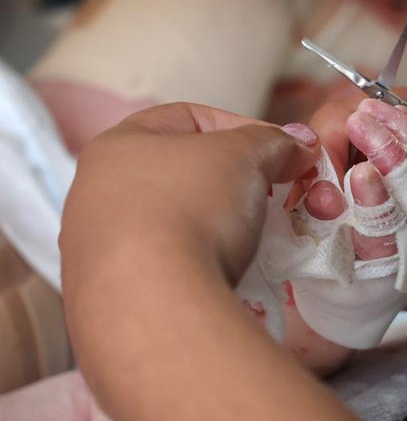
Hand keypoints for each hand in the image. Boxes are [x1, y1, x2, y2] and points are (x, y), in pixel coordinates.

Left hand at [60, 103, 406, 420]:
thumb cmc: (193, 207)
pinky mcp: (111, 295)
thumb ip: (271, 143)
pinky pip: (165, 266)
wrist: (153, 302)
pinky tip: (224, 273)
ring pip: (172, 223)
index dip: (243, 129)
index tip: (278, 153)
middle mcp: (95, 194)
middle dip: (232, 183)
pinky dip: (198, 264)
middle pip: (181, 173)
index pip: (190, 118)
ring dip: (216, 226)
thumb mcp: (244, 157)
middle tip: (269, 197)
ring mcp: (97, 248)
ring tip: (253, 240)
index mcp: (117, 147)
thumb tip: (298, 147)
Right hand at [310, 85, 406, 311]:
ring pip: (352, 224)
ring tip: (347, 246)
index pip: (363, 116)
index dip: (337, 133)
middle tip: (330, 209)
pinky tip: (357, 279)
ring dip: (341, 234)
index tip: (333, 161)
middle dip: (326, 187)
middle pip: (344, 172)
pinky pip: (380, 275)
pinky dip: (363, 278)